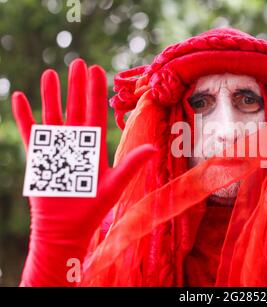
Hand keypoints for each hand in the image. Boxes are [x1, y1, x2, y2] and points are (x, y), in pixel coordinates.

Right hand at [12, 59, 154, 285]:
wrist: (66, 228)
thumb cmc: (93, 209)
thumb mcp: (115, 184)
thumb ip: (131, 164)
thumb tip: (153, 148)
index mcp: (95, 146)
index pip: (96, 112)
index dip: (97, 92)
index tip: (97, 71)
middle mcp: (77, 143)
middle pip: (76, 108)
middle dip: (77, 86)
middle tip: (77, 63)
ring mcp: (57, 148)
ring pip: (53, 115)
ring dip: (51, 95)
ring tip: (51, 73)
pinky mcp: (39, 157)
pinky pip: (31, 132)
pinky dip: (25, 116)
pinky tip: (21, 97)